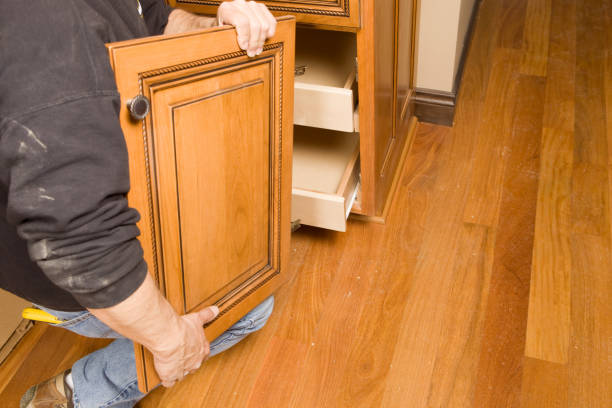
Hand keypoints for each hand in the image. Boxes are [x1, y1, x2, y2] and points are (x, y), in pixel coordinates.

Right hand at [87, 275, 219, 388]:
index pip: (204, 355)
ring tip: (171, 366)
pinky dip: (166, 379)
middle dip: (188, 363)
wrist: (170, 337)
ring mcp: (183, 371)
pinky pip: (169, 382)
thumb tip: (215, 309)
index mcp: (202, 350)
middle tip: (180, 357)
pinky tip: (163, 375)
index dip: (197, 353)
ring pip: (182, 375)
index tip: (192, 349)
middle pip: (193, 366)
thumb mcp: (197, 319)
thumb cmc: (183, 328)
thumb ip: (207, 315)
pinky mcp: (170, 376)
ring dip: (177, 372)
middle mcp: (195, 362)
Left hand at [217, 0, 276, 56]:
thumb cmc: (221, 31)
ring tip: (257, 50)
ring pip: (264, 24)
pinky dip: (270, 33)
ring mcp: (251, 5)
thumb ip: (227, 38)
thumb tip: (243, 47)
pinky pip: (271, 21)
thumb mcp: (219, 35)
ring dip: (261, 40)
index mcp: (226, 9)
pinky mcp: (261, 8)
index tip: (244, 48)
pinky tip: (264, 40)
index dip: (245, 37)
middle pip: (255, 24)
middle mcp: (239, 4)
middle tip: (252, 53)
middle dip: (254, 42)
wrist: (225, 23)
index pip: (242, 21)